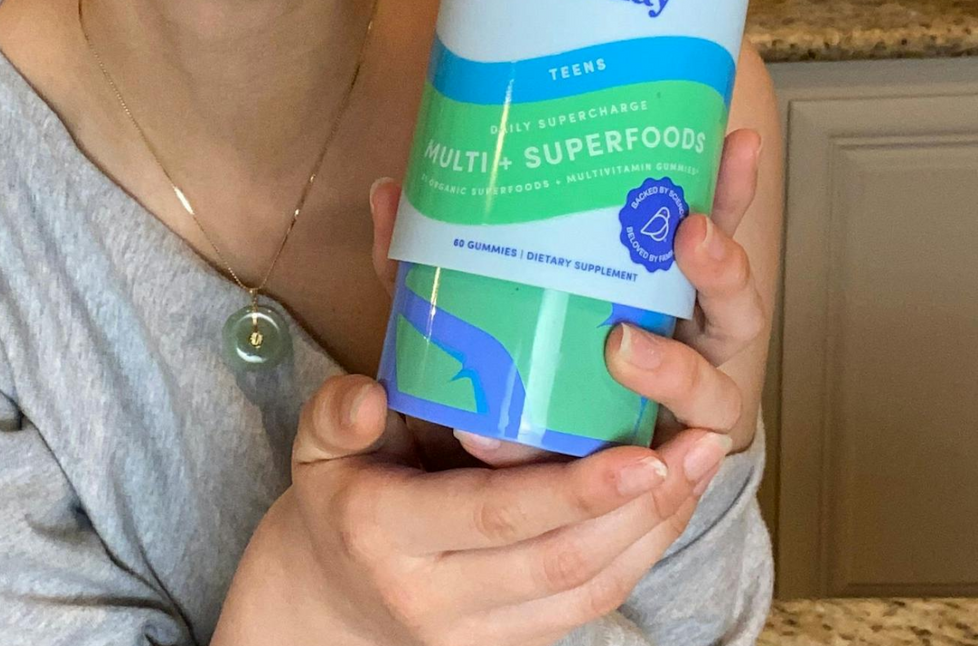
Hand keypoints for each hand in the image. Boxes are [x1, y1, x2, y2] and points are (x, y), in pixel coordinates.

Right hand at [214, 371, 728, 645]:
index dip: (574, 491)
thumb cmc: (333, 498)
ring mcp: (477, 632)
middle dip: (640, 506)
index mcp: (386, 534)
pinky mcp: (510, 643)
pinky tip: (668, 503)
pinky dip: (636, 555)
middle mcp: (435, 596)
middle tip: (697, 442)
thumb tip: (371, 394)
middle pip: (559, 559)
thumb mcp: (314, 447)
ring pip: (586, 590)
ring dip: (655, 530)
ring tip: (700, 462)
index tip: (641, 453)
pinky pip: (586, 605)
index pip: (495, 516)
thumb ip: (337, 414)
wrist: (325, 600)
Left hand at [368, 126, 768, 467]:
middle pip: (736, 308)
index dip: (734, 187)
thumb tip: (388, 192)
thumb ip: (431, 257)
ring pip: (714, 396)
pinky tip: (630, 464)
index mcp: (660, 289)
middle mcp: (690, 349)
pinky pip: (673, 479)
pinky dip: (651, 472)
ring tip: (622, 345)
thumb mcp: (463, 304)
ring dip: (674, 368)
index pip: (710, 227)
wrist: (486, 483)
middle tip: (686, 234)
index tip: (735, 140)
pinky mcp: (661, 483)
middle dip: (720, 268)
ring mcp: (683, 418)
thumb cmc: (500, 366)